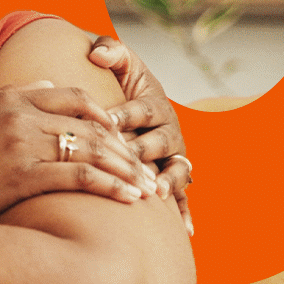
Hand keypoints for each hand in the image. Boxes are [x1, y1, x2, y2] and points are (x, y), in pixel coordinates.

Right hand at [0, 81, 157, 232]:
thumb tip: (42, 84)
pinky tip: (130, 200)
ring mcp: (21, 144)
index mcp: (8, 99)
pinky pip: (79, 176)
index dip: (102, 114)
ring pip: (92, 149)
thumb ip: (6, 97)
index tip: (119, 135)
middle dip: (124, 146)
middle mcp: (19, 115)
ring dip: (127, 168)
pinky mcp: (21, 175)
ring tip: (148, 188)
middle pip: (90, 123)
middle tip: (146, 167)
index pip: (71, 95)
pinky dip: (111, 186)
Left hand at [86, 36, 193, 233]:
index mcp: (155, 104)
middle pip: (159, 142)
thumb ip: (111, 51)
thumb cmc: (120, 85)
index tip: (108, 121)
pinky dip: (185, 213)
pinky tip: (186, 232)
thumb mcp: (119, 65)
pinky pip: (183, 197)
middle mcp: (169, 131)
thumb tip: (97, 52)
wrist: (129, 105)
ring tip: (158, 193)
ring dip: (168, 182)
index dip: (126, 114)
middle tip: (129, 160)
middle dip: (144, 151)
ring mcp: (173, 157)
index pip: (142, 109)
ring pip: (176, 170)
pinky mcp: (173, 178)